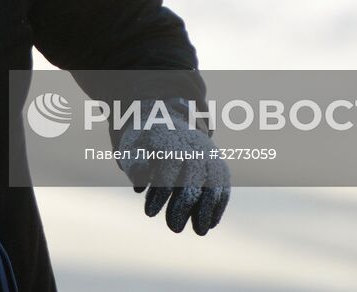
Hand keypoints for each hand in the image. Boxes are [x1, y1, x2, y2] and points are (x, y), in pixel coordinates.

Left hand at [116, 105, 229, 235]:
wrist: (169, 123)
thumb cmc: (146, 142)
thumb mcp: (133, 147)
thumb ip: (134, 164)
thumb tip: (139, 188)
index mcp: (170, 137)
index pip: (169, 166)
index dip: (160, 192)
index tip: (149, 214)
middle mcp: (193, 145)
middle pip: (193, 177)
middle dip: (184, 206)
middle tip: (174, 228)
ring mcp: (209, 155)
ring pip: (213, 182)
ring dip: (207, 209)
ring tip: (200, 231)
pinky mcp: (219, 165)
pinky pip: (224, 185)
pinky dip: (219, 204)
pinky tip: (210, 223)